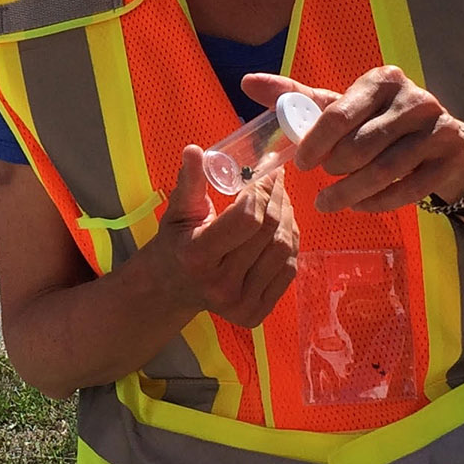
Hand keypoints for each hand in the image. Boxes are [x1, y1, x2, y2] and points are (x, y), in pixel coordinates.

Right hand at [144, 144, 298, 327]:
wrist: (171, 287)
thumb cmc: (176, 241)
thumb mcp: (178, 210)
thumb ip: (190, 181)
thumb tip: (194, 149)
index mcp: (197, 256)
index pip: (247, 219)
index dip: (260, 191)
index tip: (263, 173)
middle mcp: (219, 285)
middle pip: (269, 233)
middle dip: (277, 198)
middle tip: (277, 179)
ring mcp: (240, 304)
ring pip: (284, 250)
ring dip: (288, 219)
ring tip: (281, 200)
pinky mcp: (256, 314)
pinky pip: (289, 271)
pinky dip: (292, 244)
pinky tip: (282, 228)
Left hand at [246, 67, 463, 215]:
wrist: (440, 138)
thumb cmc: (378, 121)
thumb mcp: (342, 106)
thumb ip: (296, 97)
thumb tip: (247, 82)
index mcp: (382, 79)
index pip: (338, 113)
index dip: (314, 143)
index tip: (301, 164)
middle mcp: (414, 98)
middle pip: (361, 146)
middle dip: (335, 169)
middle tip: (324, 178)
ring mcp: (437, 127)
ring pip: (384, 171)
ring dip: (350, 193)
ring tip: (329, 202)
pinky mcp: (450, 156)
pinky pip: (409, 190)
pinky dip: (378, 203)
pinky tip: (360, 205)